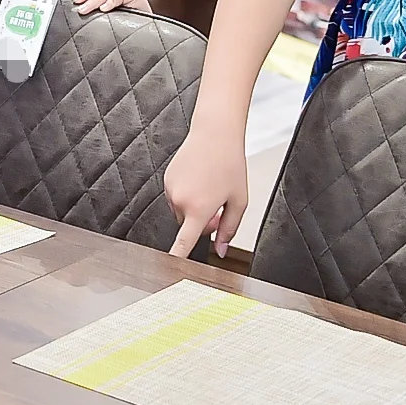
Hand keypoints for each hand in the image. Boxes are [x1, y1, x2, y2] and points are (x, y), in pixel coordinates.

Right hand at [163, 125, 247, 258]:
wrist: (215, 134)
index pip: (184, 242)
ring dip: (195, 208)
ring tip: (210, 187)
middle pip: (189, 225)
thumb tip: (221, 250)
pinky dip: (187, 195)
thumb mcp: (239, 201)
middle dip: (203, 222)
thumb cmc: (229, 165)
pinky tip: (200, 179)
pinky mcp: (167, 179)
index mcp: (199, 209)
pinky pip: (177, 197)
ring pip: (182, 212)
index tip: (169, 270)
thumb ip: (229, 230)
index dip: (178, 258)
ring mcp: (171, 189)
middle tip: (219, 207)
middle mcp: (180, 201)